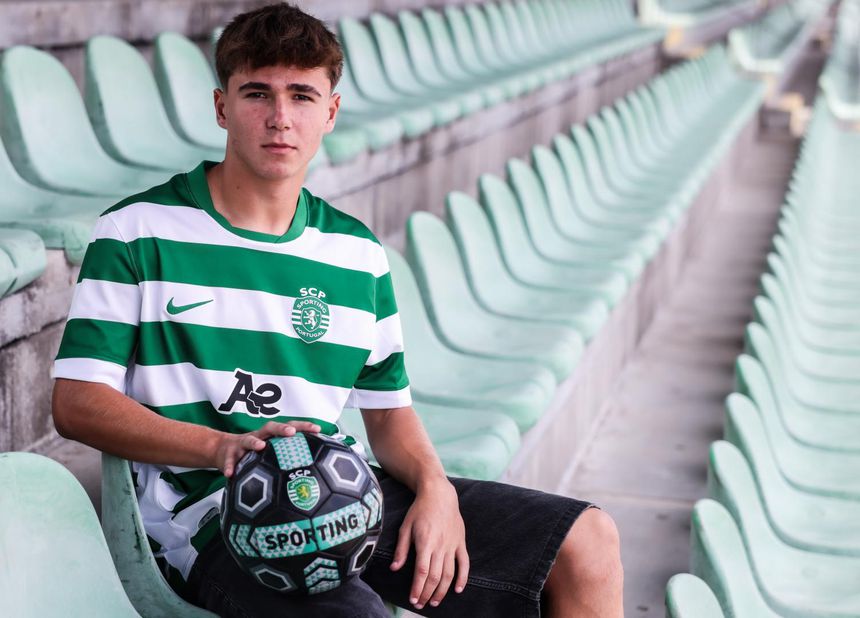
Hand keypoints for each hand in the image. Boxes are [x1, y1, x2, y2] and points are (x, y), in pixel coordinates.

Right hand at [214, 420, 320, 476]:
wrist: (221, 450)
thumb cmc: (253, 453)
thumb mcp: (268, 452)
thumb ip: (284, 456)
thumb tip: (311, 470)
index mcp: (270, 436)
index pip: (289, 427)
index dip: (303, 427)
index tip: (318, 429)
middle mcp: (258, 436)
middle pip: (270, 428)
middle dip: (281, 428)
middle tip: (291, 432)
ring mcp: (242, 444)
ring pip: (248, 440)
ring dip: (254, 442)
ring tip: (260, 447)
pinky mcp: (228, 455)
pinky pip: (229, 461)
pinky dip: (230, 467)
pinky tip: (231, 474)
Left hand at [390, 478, 468, 609]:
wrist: (439, 494)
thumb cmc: (419, 510)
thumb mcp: (405, 527)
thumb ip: (401, 549)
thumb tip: (394, 568)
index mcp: (425, 542)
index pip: (422, 571)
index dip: (417, 588)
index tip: (412, 599)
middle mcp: (440, 545)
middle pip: (435, 577)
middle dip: (427, 594)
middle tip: (420, 605)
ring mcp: (452, 545)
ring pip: (449, 574)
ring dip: (442, 591)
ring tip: (434, 602)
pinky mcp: (460, 543)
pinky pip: (464, 563)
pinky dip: (462, 578)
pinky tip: (457, 590)